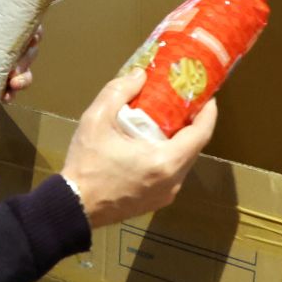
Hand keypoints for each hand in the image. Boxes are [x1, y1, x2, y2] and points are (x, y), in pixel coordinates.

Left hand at [0, 1, 43, 102]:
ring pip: (22, 70)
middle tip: (16, 68)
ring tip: (13, 85)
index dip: (34, 30)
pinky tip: (6, 98)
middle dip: (27, 58)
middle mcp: (0, 43)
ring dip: (24, 77)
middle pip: (27, 48)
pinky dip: (11, 93)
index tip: (32, 37)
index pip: (23, 23)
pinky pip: (8, 89)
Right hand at [59, 69, 216, 229]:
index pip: (201, 134)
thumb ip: (119, 91)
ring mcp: (166, 194)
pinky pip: (172, 174)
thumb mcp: (97, 119)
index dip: (208, 112)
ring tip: (169, 120)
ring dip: (181, 141)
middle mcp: (173, 181)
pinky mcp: (156, 202)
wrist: (73, 207)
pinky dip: (170, 156)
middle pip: (195, 147)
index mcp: (165, 161)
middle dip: (194, 124)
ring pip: (184, 162)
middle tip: (186, 102)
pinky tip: (154, 144)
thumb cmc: (86, 164)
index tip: (206, 95)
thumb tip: (139, 75)